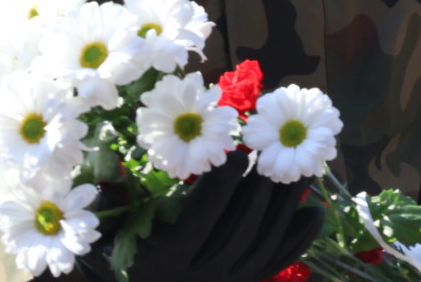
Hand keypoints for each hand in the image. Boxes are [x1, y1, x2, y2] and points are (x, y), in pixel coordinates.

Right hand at [80, 152, 322, 281]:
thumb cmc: (124, 254)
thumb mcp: (109, 232)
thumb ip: (111, 202)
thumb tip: (106, 167)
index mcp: (167, 257)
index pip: (200, 220)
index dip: (220, 186)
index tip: (237, 154)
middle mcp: (200, 276)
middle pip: (240, 230)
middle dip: (262, 190)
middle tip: (280, 151)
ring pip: (264, 246)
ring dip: (286, 208)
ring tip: (304, 170)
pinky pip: (275, 263)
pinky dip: (298, 239)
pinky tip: (315, 211)